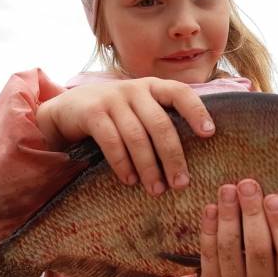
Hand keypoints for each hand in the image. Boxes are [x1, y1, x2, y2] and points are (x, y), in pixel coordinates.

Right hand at [35, 77, 215, 195]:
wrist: (68, 108)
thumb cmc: (114, 114)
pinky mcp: (92, 113)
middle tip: (181, 183)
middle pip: (160, 124)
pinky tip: (130, 180)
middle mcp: (134, 90)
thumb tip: (195, 153)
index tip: (210, 133)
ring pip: (137, 136)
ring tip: (157, 189)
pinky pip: (112, 141)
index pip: (180, 93)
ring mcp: (112, 99)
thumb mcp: (138, 108)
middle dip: (173, 156)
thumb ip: (160, 118)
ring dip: (148, 166)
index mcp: (152, 87)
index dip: (196, 111)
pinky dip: (123, 164)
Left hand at [200, 180, 277, 276]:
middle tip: (247, 185)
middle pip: (258, 251)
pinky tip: (211, 207)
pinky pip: (209, 254)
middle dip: (252, 214)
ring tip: (227, 189)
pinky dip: (209, 229)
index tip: (273, 197)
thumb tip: (276, 195)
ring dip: (228, 216)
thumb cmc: (272, 259)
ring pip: (230, 250)